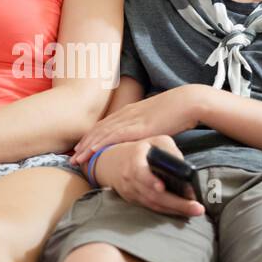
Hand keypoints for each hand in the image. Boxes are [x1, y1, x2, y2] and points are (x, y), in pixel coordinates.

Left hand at [71, 85, 205, 166]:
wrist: (188, 102)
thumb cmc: (177, 111)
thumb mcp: (157, 119)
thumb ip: (148, 127)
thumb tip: (146, 138)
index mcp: (130, 112)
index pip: (105, 125)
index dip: (92, 137)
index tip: (82, 147)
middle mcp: (126, 114)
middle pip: (99, 130)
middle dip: (84, 143)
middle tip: (72, 157)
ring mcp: (131, 119)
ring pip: (102, 134)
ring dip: (87, 146)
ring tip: (76, 159)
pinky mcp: (137, 126)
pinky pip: (114, 136)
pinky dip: (100, 143)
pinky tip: (90, 151)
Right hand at [93, 135, 203, 218]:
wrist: (112, 163)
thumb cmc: (139, 150)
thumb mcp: (154, 141)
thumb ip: (169, 150)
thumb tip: (184, 166)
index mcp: (134, 161)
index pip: (139, 172)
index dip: (150, 180)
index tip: (162, 187)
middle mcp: (130, 179)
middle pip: (153, 194)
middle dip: (176, 203)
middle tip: (196, 207)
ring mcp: (131, 192)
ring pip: (153, 204)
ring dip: (175, 209)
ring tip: (193, 210)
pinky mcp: (134, 201)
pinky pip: (152, 207)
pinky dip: (167, 210)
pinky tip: (181, 211)